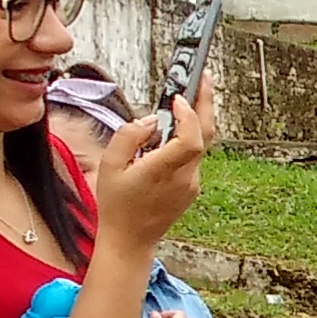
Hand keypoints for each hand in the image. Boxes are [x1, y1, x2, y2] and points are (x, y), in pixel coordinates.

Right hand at [98, 76, 214, 247]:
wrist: (130, 241)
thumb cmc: (116, 205)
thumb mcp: (109, 166)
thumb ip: (129, 136)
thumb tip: (151, 119)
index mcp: (163, 172)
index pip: (190, 140)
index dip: (189, 115)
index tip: (178, 97)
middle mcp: (184, 178)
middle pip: (206, 136)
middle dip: (206, 103)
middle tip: (203, 77)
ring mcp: (192, 184)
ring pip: (202, 144)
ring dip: (197, 118)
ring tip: (189, 93)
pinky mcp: (192, 187)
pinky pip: (193, 156)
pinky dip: (187, 137)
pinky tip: (174, 127)